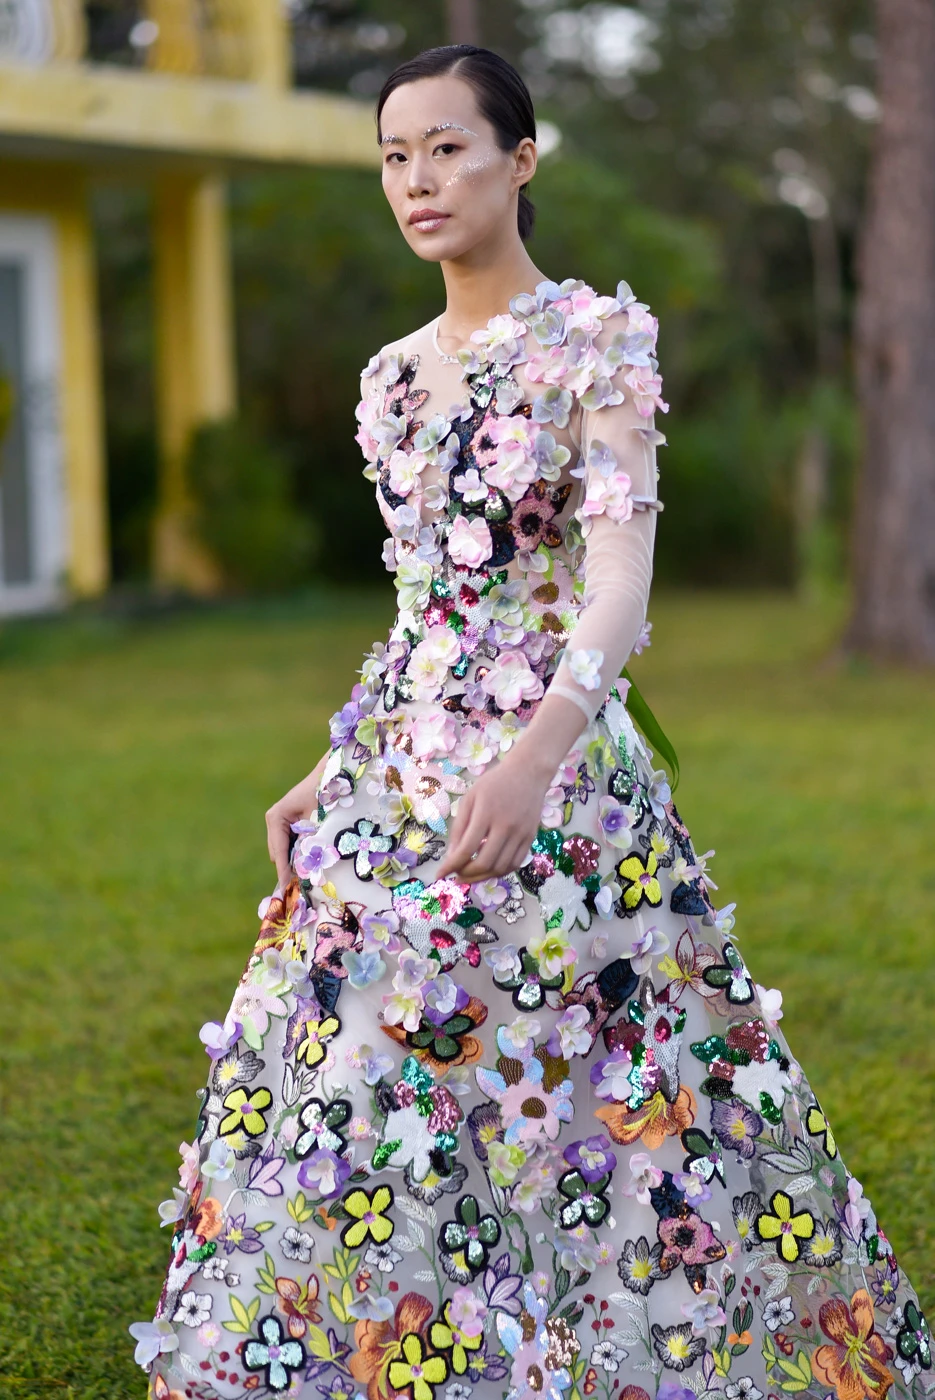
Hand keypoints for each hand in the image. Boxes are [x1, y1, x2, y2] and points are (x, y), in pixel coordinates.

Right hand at [266, 753, 328, 888]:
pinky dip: (298, 853)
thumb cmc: (325, 793)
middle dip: (289, 868)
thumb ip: (311, 841)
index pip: (279, 850)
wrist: (331, 775)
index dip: (284, 870)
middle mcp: (274, 820)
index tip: (287, 887)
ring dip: (294, 862)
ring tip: (306, 878)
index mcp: (276, 817)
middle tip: (300, 887)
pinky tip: (309, 862)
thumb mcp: (318, 819)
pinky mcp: (288, 824)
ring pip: (283, 851)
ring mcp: (279, 822)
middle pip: (278, 854)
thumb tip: (307, 867)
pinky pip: (290, 845)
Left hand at [437, 750, 551, 884]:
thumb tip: (452, 856)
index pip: (467, 848)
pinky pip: (515, 863)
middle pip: (484, 862)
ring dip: (483, 877)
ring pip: (501, 868)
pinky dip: (500, 871)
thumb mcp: (470, 798)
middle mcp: (505, 825)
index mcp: (486, 813)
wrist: (528, 773)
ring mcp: (521, 833)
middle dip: (466, 874)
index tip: (441, 874)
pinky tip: (489, 869)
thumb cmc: (494, 783)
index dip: (452, 865)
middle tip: (456, 876)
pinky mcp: (531, 837)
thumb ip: (459, 827)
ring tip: (470, 874)